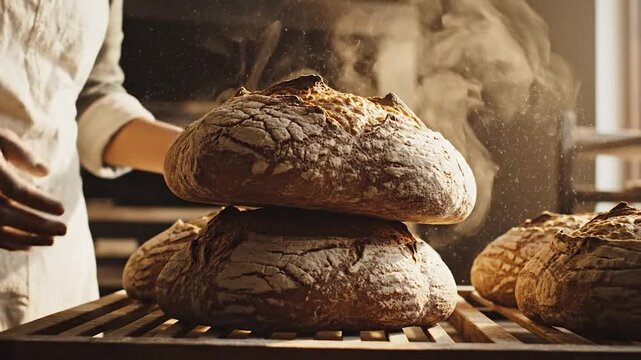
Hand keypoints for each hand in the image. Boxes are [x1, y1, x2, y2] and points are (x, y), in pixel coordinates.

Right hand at [0, 129, 65, 250]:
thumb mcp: (1, 138)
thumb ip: (22, 152)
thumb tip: (45, 171)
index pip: (16, 190)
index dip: (40, 202)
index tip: (62, 209)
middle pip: (7, 215)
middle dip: (37, 225)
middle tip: (64, 229)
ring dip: (26, 238)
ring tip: (51, 241)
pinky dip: (8, 244)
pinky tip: (28, 247)